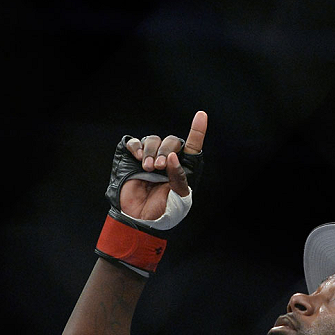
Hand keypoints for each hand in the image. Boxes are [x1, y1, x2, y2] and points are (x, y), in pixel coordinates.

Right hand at [113, 110, 206, 224]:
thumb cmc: (164, 210)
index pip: (193, 146)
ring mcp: (150, 158)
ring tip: (148, 169)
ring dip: (151, 152)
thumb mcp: (179, 196)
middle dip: (165, 150)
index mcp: (184, 168)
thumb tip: (172, 156)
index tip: (201, 115)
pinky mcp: (133, 159)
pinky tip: (138, 157)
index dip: (197, 131)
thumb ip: (178, 177)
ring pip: (153, 140)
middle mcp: (168, 160)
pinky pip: (135, 143)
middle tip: (158, 167)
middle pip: (171, 141)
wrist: (140, 219)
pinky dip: (136, 147)